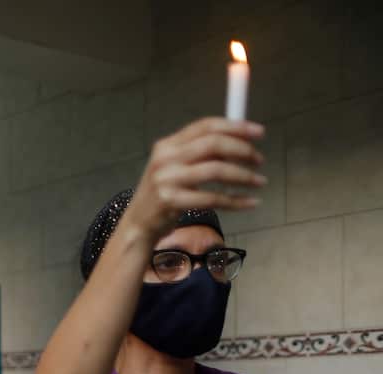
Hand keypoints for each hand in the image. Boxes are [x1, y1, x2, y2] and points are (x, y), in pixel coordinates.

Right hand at [125, 117, 265, 241]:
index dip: (236, 126)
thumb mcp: (174, 167)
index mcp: (167, 145)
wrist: (138, 224)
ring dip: (244, 176)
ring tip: (259, 182)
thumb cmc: (163, 193)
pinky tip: (250, 202)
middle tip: (259, 160)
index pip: (205, 126)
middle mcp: (165, 158)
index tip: (259, 133)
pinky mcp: (171, 202)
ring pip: (216, 170)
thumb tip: (239, 140)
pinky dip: (237, 201)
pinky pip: (213, 198)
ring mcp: (167, 180)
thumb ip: (199, 152)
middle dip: (243, 150)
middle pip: (213, 144)